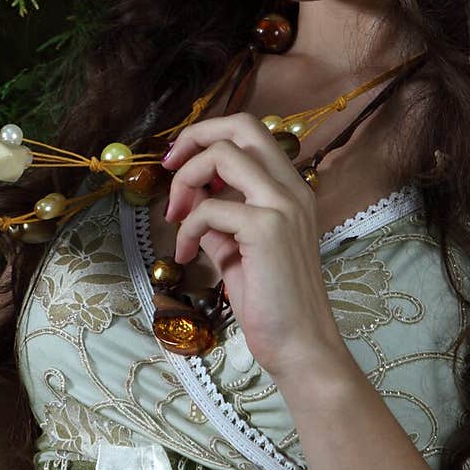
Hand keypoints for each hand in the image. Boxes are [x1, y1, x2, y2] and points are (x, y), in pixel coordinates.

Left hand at [162, 113, 347, 384]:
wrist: (299, 345)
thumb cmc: (270, 302)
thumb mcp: (237, 249)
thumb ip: (218, 219)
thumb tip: (189, 199)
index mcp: (290, 189)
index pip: (251, 131)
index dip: (208, 136)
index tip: (179, 163)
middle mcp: (292, 188)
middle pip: (241, 125)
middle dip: (195, 136)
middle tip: (170, 166)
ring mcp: (283, 204)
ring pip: (223, 154)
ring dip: (186, 180)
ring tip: (175, 216)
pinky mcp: (266, 228)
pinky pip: (209, 207)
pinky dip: (188, 227)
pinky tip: (188, 254)